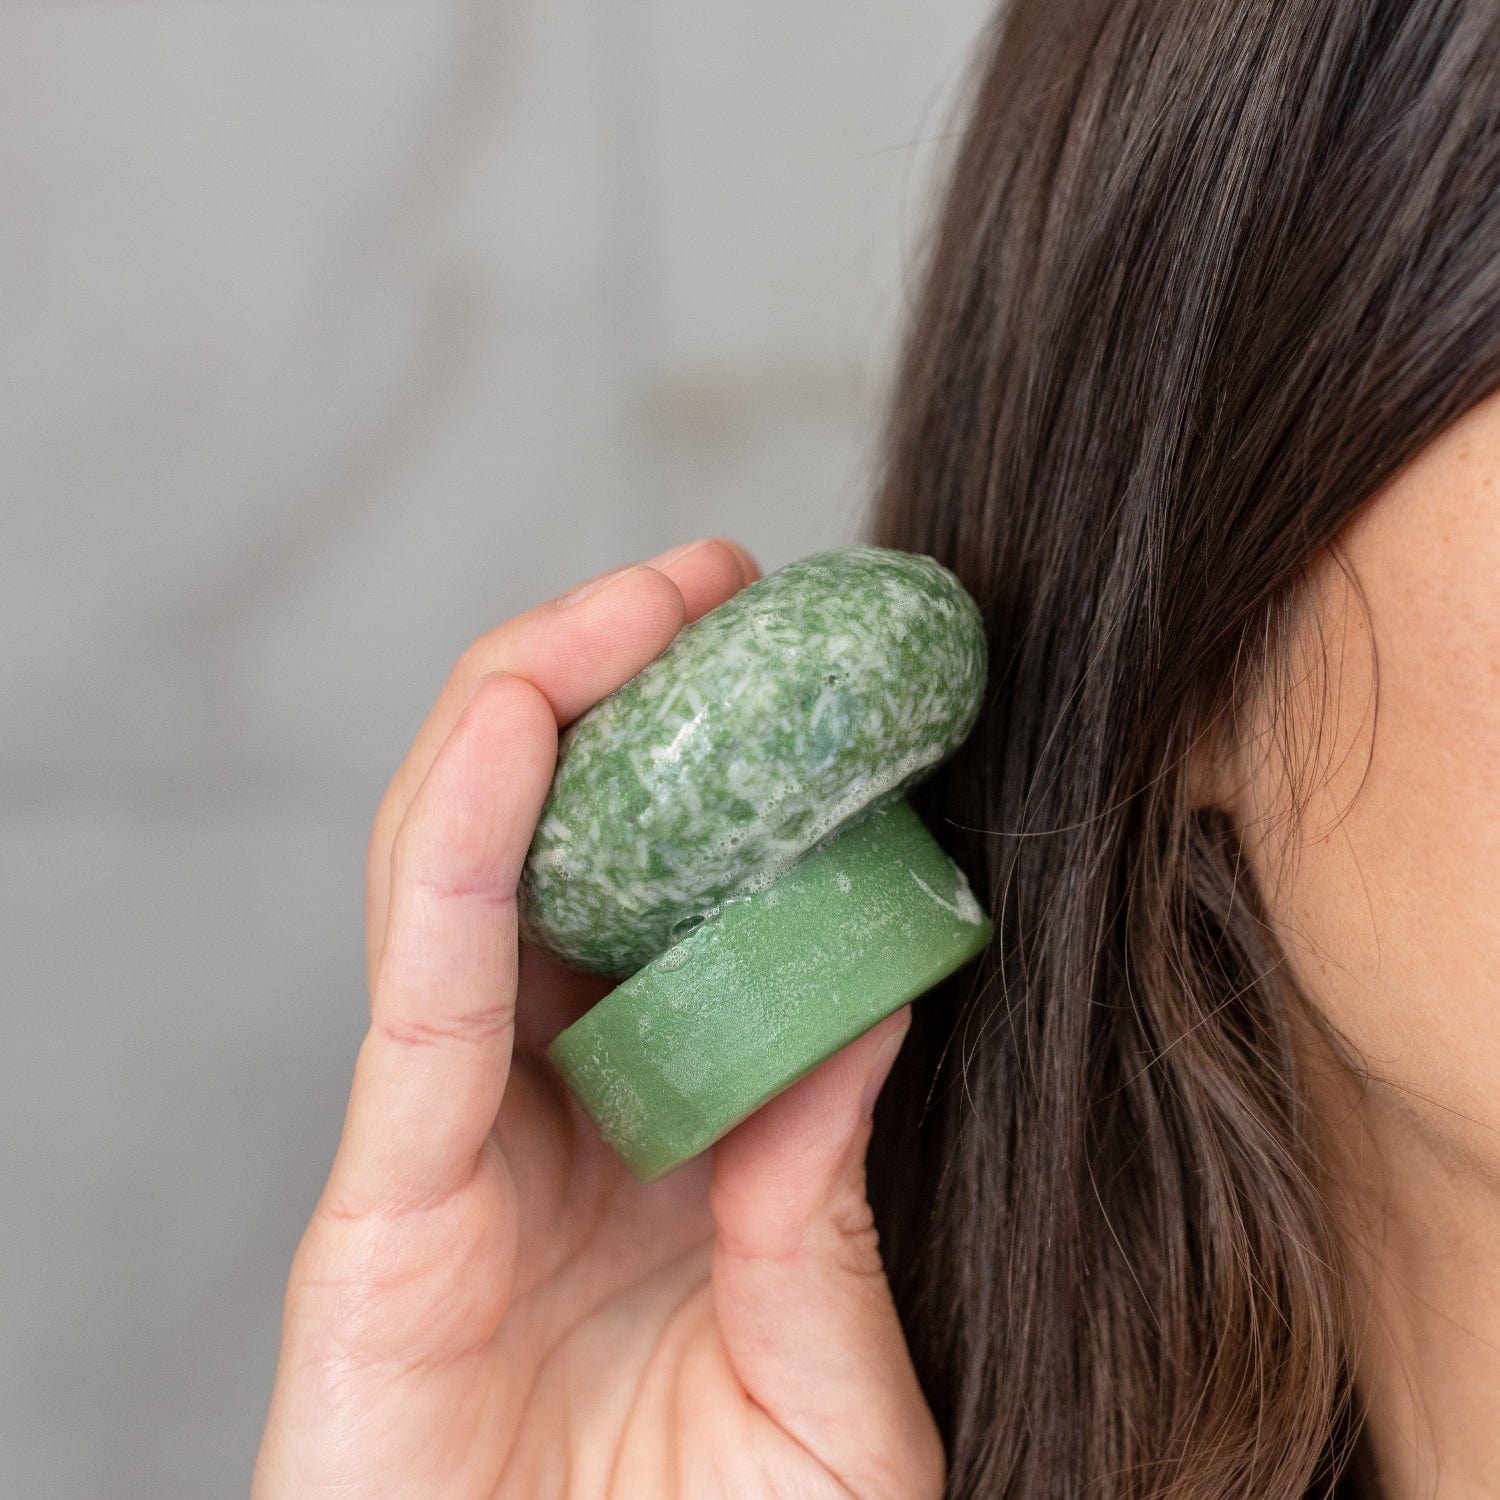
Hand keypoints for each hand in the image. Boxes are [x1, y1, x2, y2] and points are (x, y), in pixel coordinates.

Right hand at [251, 538, 945, 1498]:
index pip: (675, 914)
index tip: (809, 668)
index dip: (726, 781)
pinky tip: (510, 722)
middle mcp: (547, 1119)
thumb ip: (824, 1212)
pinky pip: (417, 992)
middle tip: (715, 585)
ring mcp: (452, 1149)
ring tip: (631, 600)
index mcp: (662, 1146)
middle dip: (622, 699)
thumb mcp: (825, 1393)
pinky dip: (455, 846)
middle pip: (560, 854)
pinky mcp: (375, 1209)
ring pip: (467, 875)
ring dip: (538, 714)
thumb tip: (868, 1006)